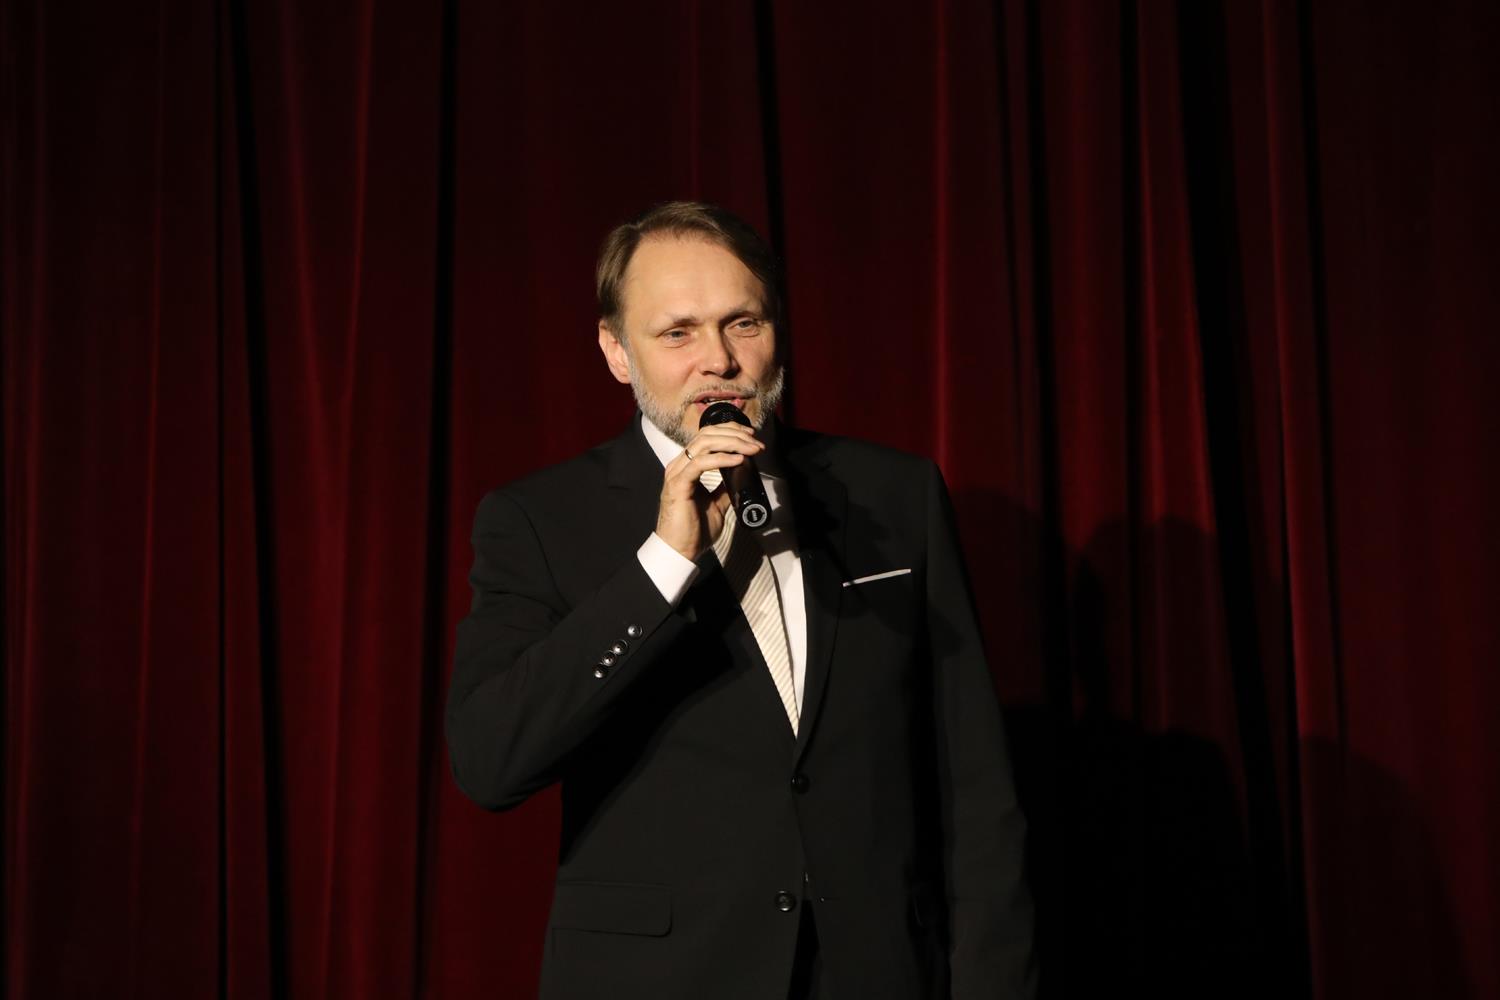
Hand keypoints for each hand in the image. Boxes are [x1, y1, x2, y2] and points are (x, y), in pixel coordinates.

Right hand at [656, 423, 765, 560]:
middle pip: (706, 435)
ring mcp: (677, 473)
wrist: (680, 551)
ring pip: (704, 444)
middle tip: (756, 442)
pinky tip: (738, 460)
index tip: (751, 436)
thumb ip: (725, 487)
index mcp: (687, 466)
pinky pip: (700, 464)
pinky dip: (721, 459)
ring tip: (752, 449)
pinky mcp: (678, 485)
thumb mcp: (717, 503)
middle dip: (735, 434)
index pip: (707, 436)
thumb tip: (742, 476)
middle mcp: (679, 465)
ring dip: (732, 443)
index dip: (730, 431)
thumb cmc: (695, 530)